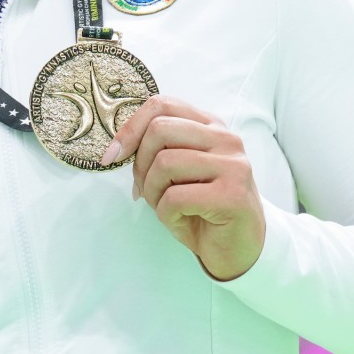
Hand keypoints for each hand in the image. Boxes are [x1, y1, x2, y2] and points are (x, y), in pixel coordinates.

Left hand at [104, 95, 265, 280]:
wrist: (239, 248)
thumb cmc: (201, 209)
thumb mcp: (177, 172)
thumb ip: (156, 150)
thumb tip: (117, 148)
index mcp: (210, 126)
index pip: (162, 105)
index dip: (130, 128)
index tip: (113, 155)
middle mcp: (226, 139)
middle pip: (159, 130)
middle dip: (140, 164)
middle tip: (145, 190)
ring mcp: (233, 166)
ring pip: (164, 163)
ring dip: (152, 192)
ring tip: (165, 206)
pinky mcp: (233, 196)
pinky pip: (175, 197)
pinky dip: (165, 213)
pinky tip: (180, 219)